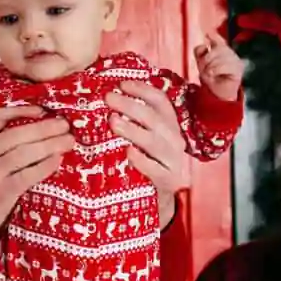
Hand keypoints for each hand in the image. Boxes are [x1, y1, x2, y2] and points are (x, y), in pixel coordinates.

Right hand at [0, 107, 73, 247]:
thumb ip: (6, 143)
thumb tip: (46, 124)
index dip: (20, 110)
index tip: (43, 110)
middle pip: (17, 134)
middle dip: (45, 128)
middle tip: (66, 126)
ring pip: (24, 153)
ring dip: (51, 145)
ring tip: (68, 141)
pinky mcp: (1, 191)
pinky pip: (28, 174)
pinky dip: (46, 165)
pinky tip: (58, 160)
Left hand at [105, 82, 189, 228]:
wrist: (157, 197)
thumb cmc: (146, 161)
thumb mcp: (144, 138)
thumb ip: (133, 119)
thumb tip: (106, 97)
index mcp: (169, 125)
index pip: (160, 101)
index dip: (142, 90)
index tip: (121, 84)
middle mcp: (174, 140)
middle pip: (154, 118)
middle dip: (130, 106)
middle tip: (108, 98)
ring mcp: (173, 161)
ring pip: (154, 142)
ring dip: (132, 130)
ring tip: (112, 122)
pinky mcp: (168, 181)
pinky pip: (155, 169)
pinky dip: (141, 160)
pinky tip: (128, 153)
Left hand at [193, 30, 243, 102]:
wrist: (219, 94)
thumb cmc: (211, 79)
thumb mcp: (202, 64)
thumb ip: (201, 53)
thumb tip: (204, 44)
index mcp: (222, 50)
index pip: (219, 39)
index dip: (214, 36)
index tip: (208, 34)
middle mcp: (230, 53)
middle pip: (218, 48)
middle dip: (207, 58)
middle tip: (203, 68)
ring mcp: (236, 61)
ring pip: (221, 57)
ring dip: (211, 66)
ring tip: (208, 74)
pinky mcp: (238, 69)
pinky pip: (225, 66)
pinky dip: (216, 71)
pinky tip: (214, 76)